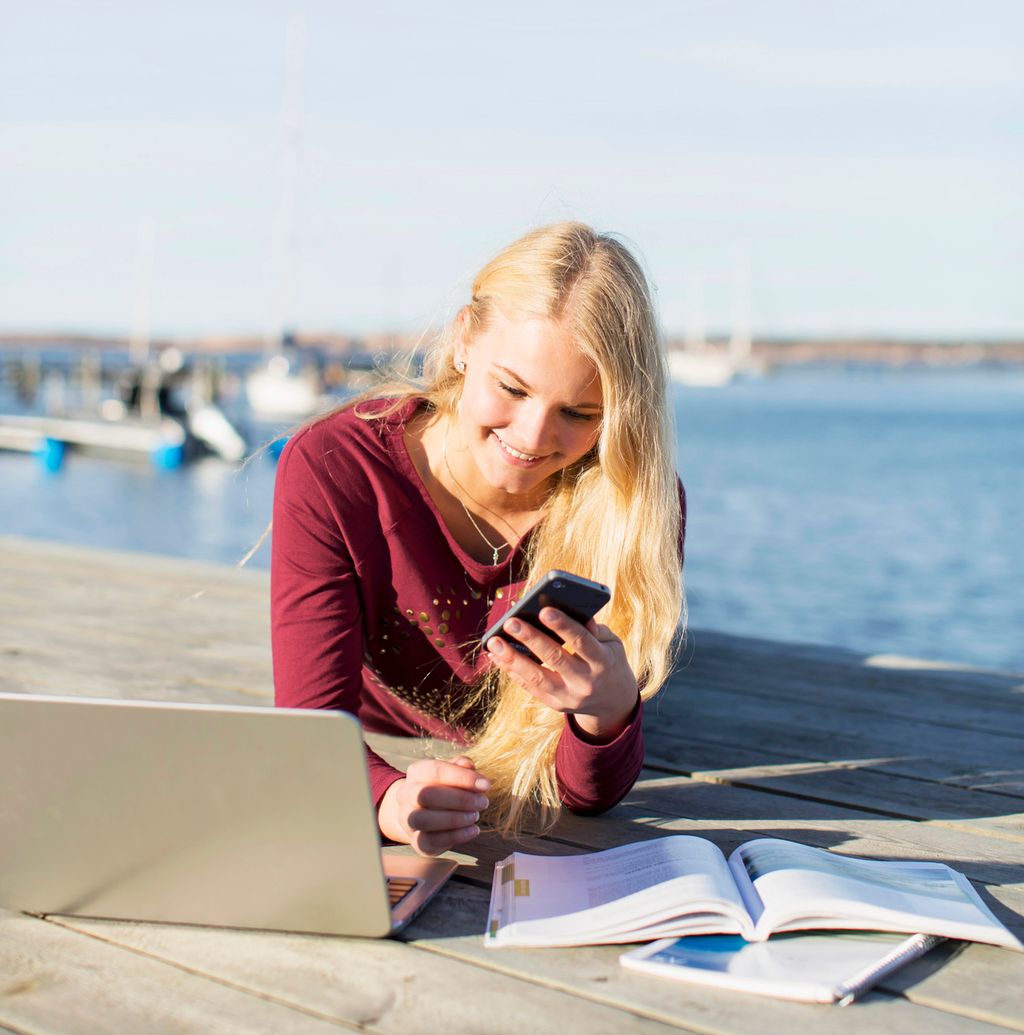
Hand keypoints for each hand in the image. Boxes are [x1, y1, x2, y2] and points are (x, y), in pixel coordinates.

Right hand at [377, 755, 489, 856]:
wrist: (423, 811)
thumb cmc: (444, 788)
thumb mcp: (454, 772)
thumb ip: (462, 766)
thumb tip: (468, 765)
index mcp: (416, 772)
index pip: (435, 770)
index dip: (462, 777)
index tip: (486, 785)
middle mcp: (406, 794)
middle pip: (426, 795)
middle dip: (460, 799)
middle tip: (482, 802)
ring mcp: (407, 819)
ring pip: (424, 820)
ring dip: (455, 819)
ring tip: (475, 816)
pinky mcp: (416, 841)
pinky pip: (429, 841)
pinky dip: (455, 836)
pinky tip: (472, 830)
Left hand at [485, 608, 637, 740]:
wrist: (613, 703)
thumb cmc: (609, 661)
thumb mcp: (613, 644)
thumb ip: (594, 630)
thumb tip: (568, 613)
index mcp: (603, 662)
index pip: (581, 641)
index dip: (563, 626)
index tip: (544, 610)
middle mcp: (585, 681)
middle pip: (555, 658)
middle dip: (531, 639)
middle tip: (510, 622)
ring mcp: (568, 696)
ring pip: (537, 677)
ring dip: (512, 658)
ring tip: (493, 641)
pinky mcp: (555, 704)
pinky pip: (530, 687)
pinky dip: (512, 670)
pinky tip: (497, 655)